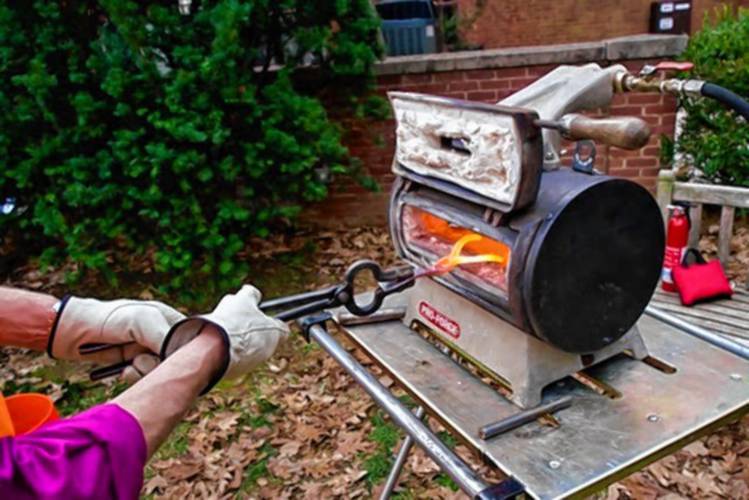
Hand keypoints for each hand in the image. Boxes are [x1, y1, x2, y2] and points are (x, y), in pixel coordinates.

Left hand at [49, 297, 185, 372]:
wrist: (74, 331)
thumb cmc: (110, 318)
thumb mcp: (141, 321)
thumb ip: (164, 336)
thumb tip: (178, 356)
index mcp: (169, 320)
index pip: (189, 340)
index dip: (182, 353)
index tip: (166, 358)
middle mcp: (161, 336)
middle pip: (174, 360)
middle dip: (158, 365)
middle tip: (141, 360)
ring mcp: (147, 351)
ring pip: (159, 371)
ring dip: (144, 372)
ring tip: (130, 364)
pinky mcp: (134, 364)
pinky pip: (144, 377)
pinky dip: (134, 377)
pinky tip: (124, 370)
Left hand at [161, 285, 288, 390]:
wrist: (214, 351)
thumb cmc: (247, 337)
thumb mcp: (274, 333)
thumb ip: (279, 330)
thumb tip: (284, 331)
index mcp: (243, 299)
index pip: (251, 292)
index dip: (257, 300)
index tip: (261, 307)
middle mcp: (224, 306)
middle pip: (234, 308)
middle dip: (242, 319)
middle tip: (252, 336)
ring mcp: (210, 320)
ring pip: (223, 326)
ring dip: (230, 337)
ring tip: (240, 354)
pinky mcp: (198, 337)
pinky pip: (212, 341)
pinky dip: (219, 349)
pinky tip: (226, 361)